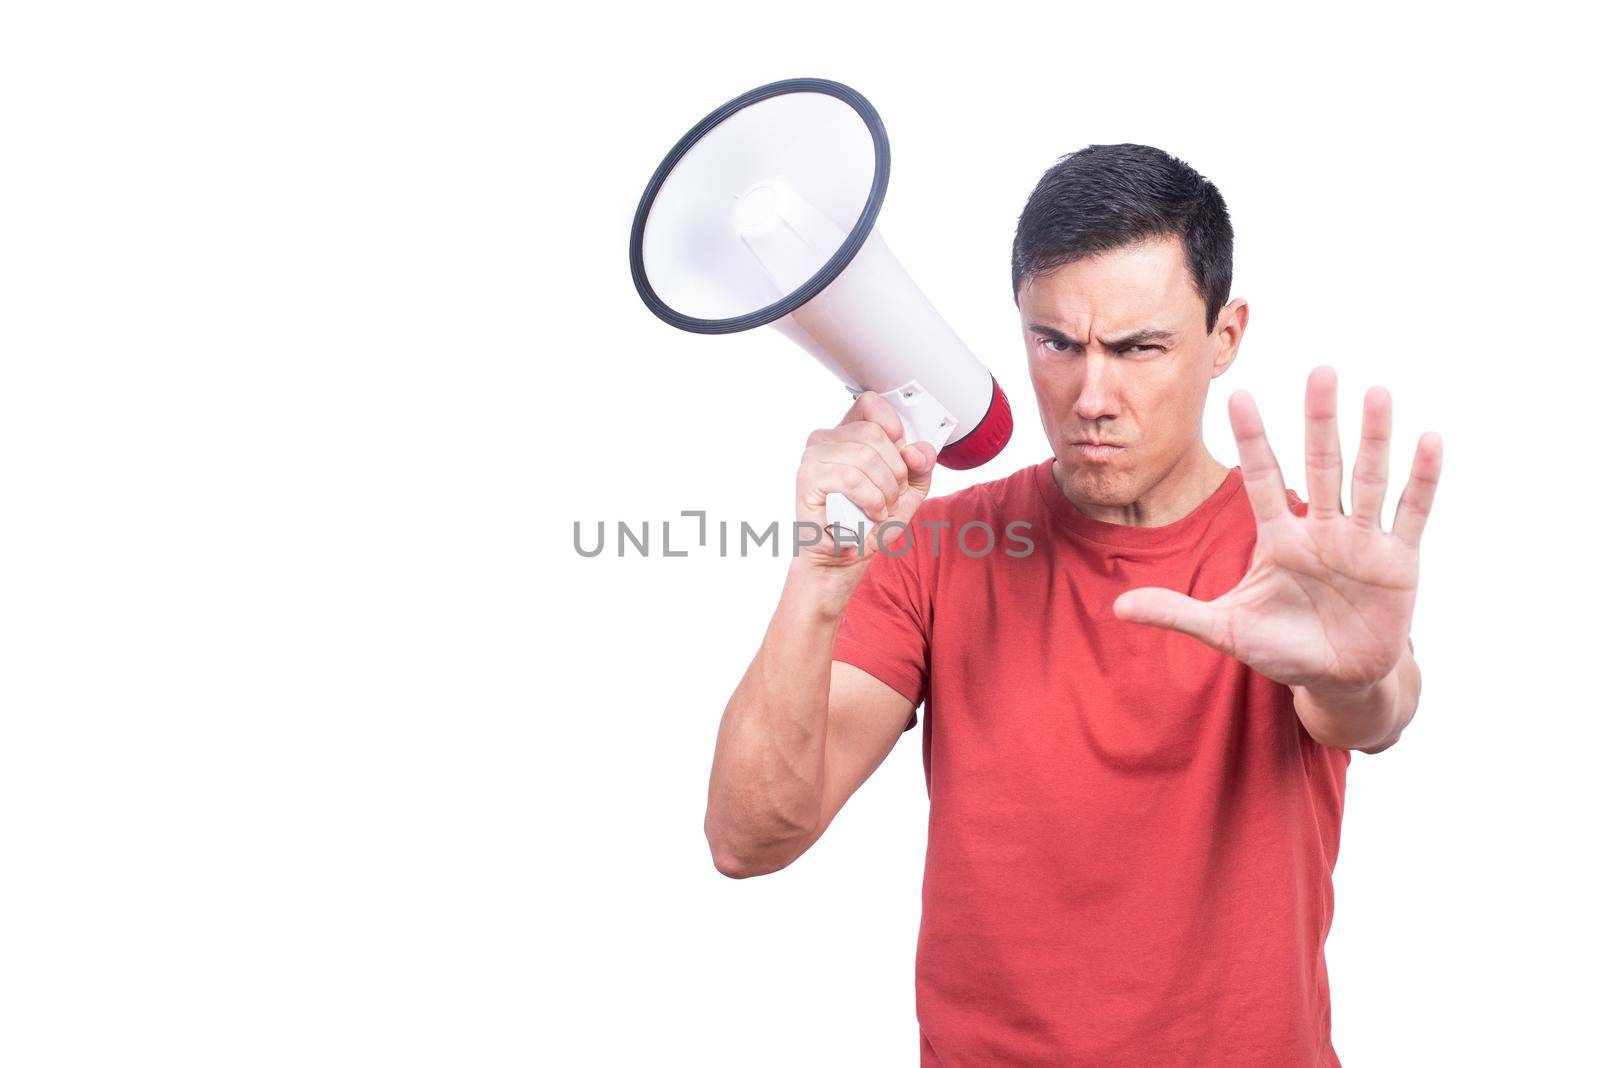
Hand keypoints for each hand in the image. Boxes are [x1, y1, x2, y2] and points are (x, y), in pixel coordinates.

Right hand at [795, 391, 936, 568]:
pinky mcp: (808, 478)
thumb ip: (921, 465)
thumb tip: (917, 450)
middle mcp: (827, 439)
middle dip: (896, 470)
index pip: (870, 404)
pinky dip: (870, 500)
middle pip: (874, 433)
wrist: (843, 556)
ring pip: (865, 456)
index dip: (893, 425)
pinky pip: (851, 478)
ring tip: (882, 508)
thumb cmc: (868, 520)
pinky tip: (871, 513)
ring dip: (885, 490)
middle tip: (894, 494)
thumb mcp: (908, 490)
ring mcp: (814, 456)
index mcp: (848, 433)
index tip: (902, 452)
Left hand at [1113, 367, 1441, 694]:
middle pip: (1320, 464)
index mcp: (1279, 538)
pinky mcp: (1399, 562)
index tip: (1239, 397)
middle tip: (1320, 370)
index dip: (1252, 441)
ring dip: (1372, 438)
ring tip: (1374, 392)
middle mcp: (1321, 529)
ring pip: (1368, 479)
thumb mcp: (1226, 630)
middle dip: (1319, 421)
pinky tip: (1428, 440)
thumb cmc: (1281, 648)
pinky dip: (1421, 480)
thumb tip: (1117, 607)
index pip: (1261, 480)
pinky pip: (1411, 514)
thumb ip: (1177, 613)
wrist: (1336, 678)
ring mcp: (1362, 541)